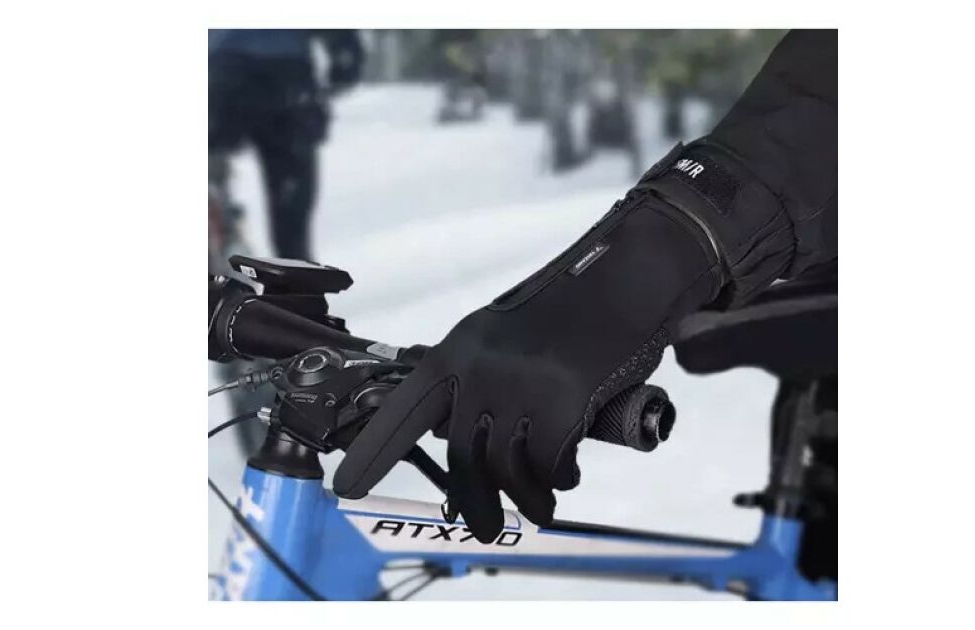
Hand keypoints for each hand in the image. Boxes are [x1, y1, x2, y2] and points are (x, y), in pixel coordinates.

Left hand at [334, 145, 748, 542]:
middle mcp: (481, 367)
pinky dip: (559, 479)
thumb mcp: (503, 336)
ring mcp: (522, 383)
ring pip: (509, 469)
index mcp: (459, 349)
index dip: (374, 452)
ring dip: (527, 499)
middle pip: (461, 456)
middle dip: (472, 502)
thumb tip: (458, 440)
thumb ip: (475, 380)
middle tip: (483, 527)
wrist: (627, 278)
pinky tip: (567, 476)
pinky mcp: (566, 400)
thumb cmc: (568, 313)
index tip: (346, 488)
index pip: (403, 408)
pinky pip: (551, 464)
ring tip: (541, 505)